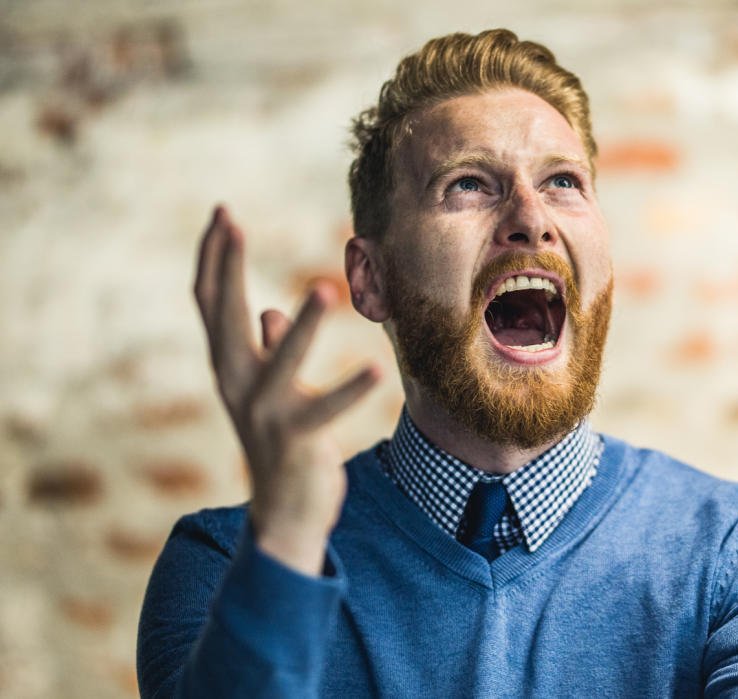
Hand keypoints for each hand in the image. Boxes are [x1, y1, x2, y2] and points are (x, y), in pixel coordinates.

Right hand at [193, 205, 380, 574]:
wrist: (284, 513)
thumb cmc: (282, 444)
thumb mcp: (270, 392)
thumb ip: (265, 352)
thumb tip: (269, 315)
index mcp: (230, 368)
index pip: (211, 303)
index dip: (213, 259)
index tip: (221, 213)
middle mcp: (236, 385)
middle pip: (224, 318)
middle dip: (227, 267)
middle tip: (231, 220)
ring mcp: (263, 414)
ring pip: (280, 362)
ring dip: (305, 327)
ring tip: (326, 288)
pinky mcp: (296, 440)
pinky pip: (325, 411)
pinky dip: (350, 391)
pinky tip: (375, 370)